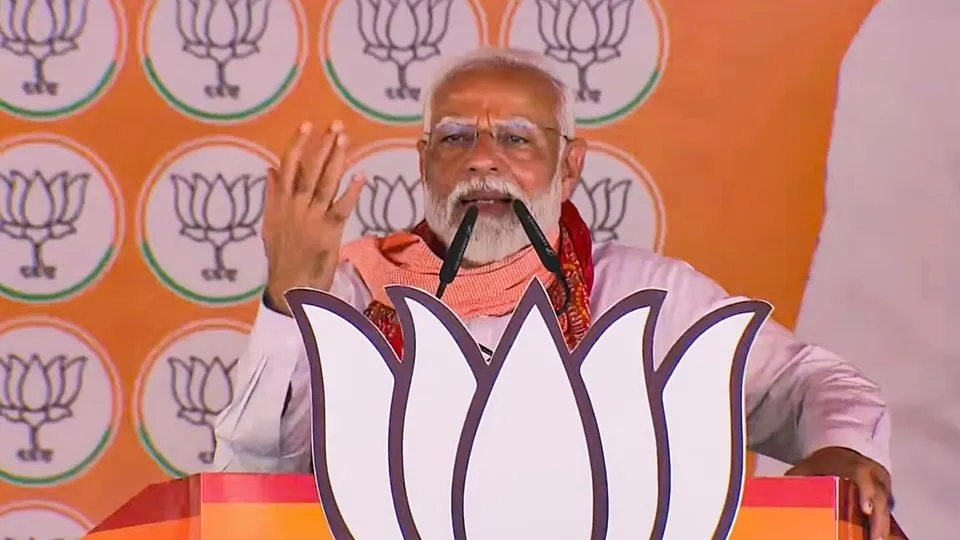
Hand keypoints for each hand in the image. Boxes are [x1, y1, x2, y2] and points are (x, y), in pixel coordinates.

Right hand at [262, 120, 365, 313]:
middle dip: (322, 146)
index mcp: (280, 202)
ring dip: (336, 160)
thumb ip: (272, 195)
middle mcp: (294, 206)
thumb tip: (271, 168)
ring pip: (325, 183)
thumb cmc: (282, 255)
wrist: (288, 286)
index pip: (288, 166)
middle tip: (335, 125)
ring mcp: (311, 218)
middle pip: (309, 170)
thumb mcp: (270, 223)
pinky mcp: (328, 232)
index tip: (307, 125)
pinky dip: (351, 192)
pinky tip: (361, 176)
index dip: (297, 144)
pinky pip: (341, 208)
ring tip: (345, 140)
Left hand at [786, 446, 892, 539]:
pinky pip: (887, 507)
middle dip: (879, 518)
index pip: (861, 474)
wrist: (839, 451)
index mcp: (849, 463)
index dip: (866, 491)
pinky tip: (877, 535)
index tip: (866, 510)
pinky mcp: (886, 489)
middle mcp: (870, 470)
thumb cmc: (822, 463)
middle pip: (880, 494)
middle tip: (875, 538)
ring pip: (887, 503)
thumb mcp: (806, 468)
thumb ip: (797, 479)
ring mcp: (881, 479)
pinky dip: (883, 522)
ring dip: (883, 524)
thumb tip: (780, 492)